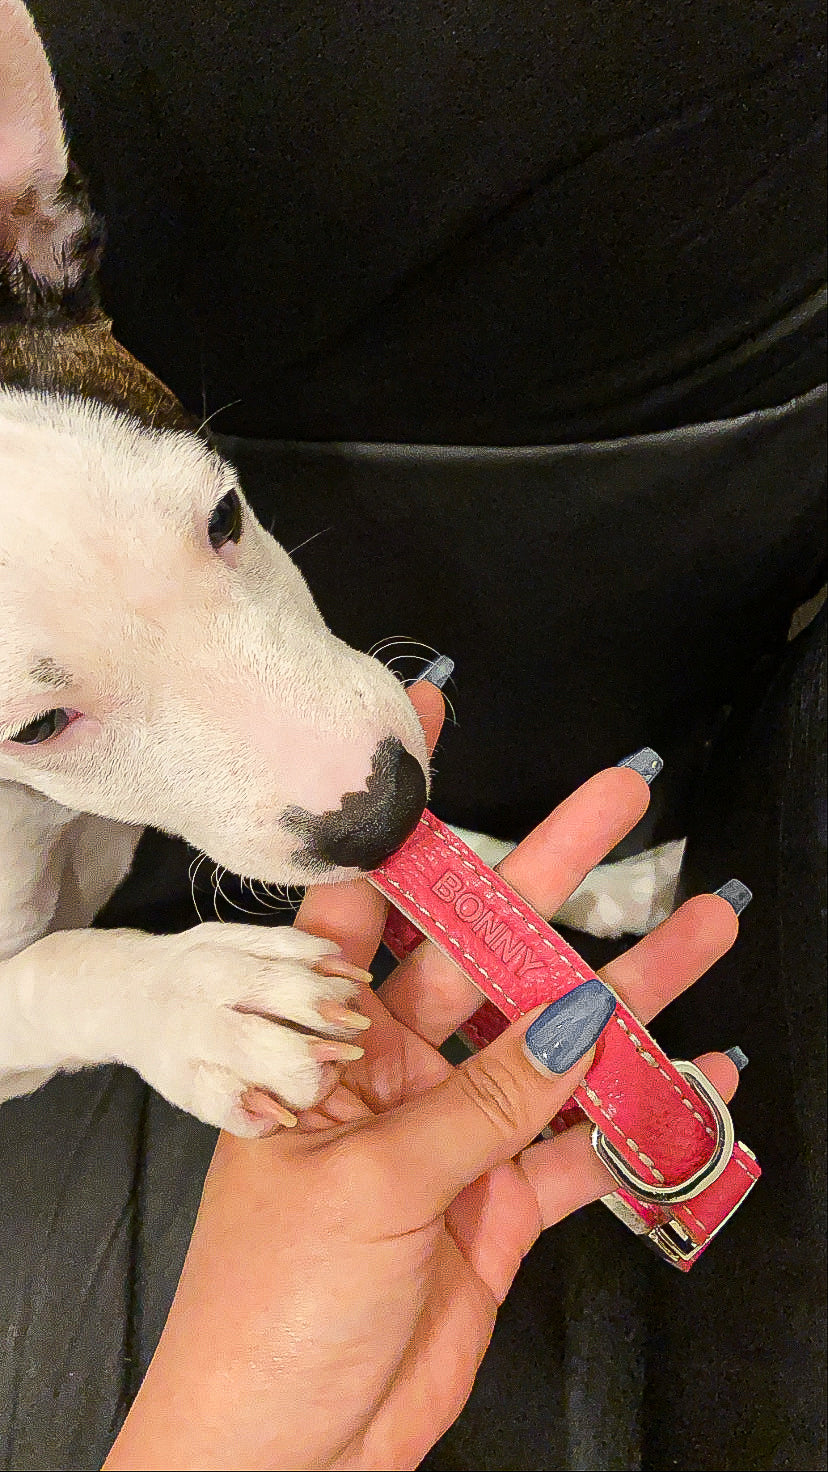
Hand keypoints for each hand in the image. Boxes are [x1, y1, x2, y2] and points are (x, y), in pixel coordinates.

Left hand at [104, 683, 742, 1470]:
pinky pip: (584, 1146)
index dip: (402, 812)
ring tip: (704, 927)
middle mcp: (394, 1071)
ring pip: (554, 1044)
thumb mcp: (373, 1183)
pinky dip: (644, 1118)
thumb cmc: (276, 1306)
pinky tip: (702, 1077)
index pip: (363, 898)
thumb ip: (484, 1100)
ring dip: (630, 991)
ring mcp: (454, 1134)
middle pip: (487, 953)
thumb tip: (573, 1015)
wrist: (285, 1448)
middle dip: (554, 873)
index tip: (432, 717)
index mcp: (328, 1042)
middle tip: (624, 800)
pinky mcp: (500, 1204)